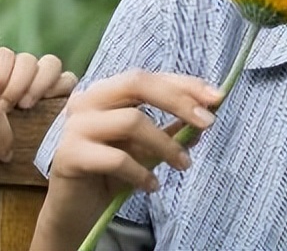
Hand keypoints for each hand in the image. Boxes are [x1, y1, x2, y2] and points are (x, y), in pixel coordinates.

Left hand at [0, 46, 77, 108]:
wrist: (10, 160)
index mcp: (3, 72)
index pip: (5, 56)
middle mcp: (26, 73)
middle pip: (27, 60)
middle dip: (16, 81)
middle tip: (6, 105)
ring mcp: (47, 82)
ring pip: (50, 63)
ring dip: (38, 82)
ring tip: (25, 105)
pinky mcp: (64, 94)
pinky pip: (68, 79)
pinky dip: (60, 86)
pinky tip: (48, 102)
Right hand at [32, 70, 219, 247]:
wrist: (73, 209)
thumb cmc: (109, 173)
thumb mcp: (145, 150)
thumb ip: (169, 132)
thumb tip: (204, 121)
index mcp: (104, 92)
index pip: (147, 77)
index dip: (183, 84)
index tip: (216, 97)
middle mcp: (87, 100)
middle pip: (137, 83)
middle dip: (178, 100)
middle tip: (208, 122)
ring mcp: (75, 126)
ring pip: (132, 121)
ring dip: (165, 144)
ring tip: (183, 165)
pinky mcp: (70, 155)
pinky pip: (117, 158)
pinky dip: (141, 172)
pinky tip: (151, 186)